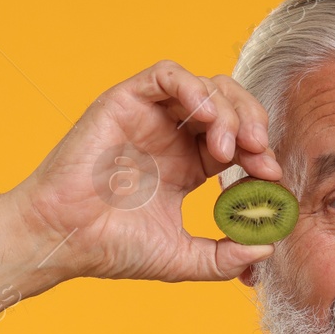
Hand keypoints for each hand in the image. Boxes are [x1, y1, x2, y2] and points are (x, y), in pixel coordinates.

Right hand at [9, 60, 281, 282]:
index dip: (260, 156)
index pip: (239, 145)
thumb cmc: (112, 248)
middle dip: (253, 125)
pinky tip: (207, 119)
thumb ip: (226, 256)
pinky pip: (167, 75)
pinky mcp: (125, 101)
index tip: (272, 178)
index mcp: (187, 166)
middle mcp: (171, 136)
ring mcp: (149, 117)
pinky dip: (194, 88)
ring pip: (206, 87)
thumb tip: (269, 246)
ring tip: (230, 145)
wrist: (63, 238)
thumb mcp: (183, 258)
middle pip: (230, 108)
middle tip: (260, 154)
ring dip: (228, 110)